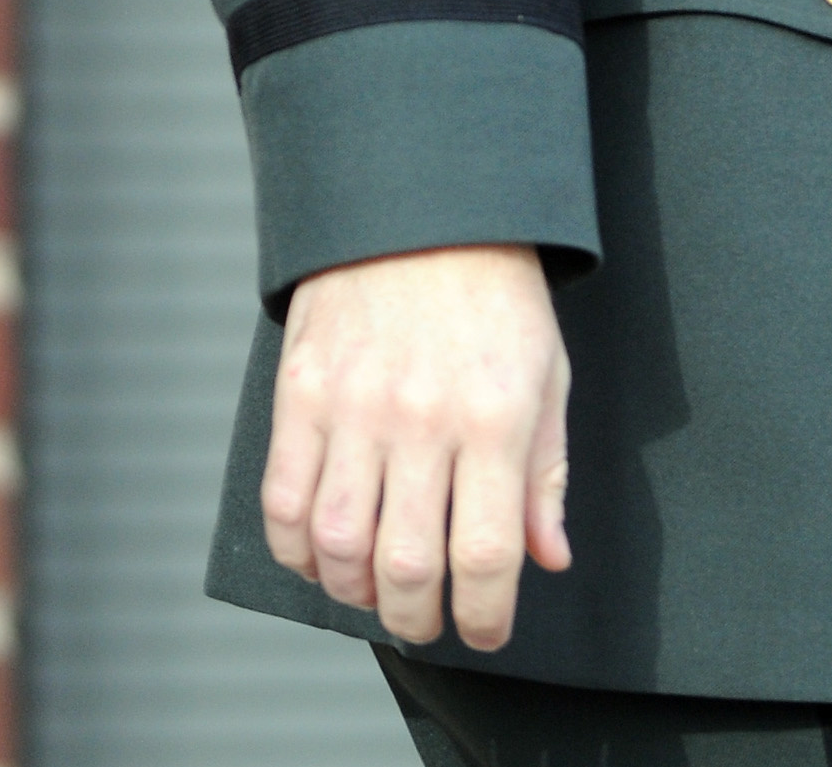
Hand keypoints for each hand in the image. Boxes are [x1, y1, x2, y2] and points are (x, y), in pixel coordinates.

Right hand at [261, 242, 571, 647]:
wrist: (423, 201)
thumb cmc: (494, 289)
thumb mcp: (547, 373)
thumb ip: (545, 475)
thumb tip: (547, 558)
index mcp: (495, 416)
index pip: (485, 556)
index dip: (484, 617)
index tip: (484, 630)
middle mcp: (423, 418)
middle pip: (406, 568)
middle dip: (417, 618)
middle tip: (425, 619)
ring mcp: (354, 405)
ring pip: (337, 547)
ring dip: (354, 592)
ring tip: (375, 588)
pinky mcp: (302, 391)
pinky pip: (284, 502)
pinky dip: (297, 550)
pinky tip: (322, 553)